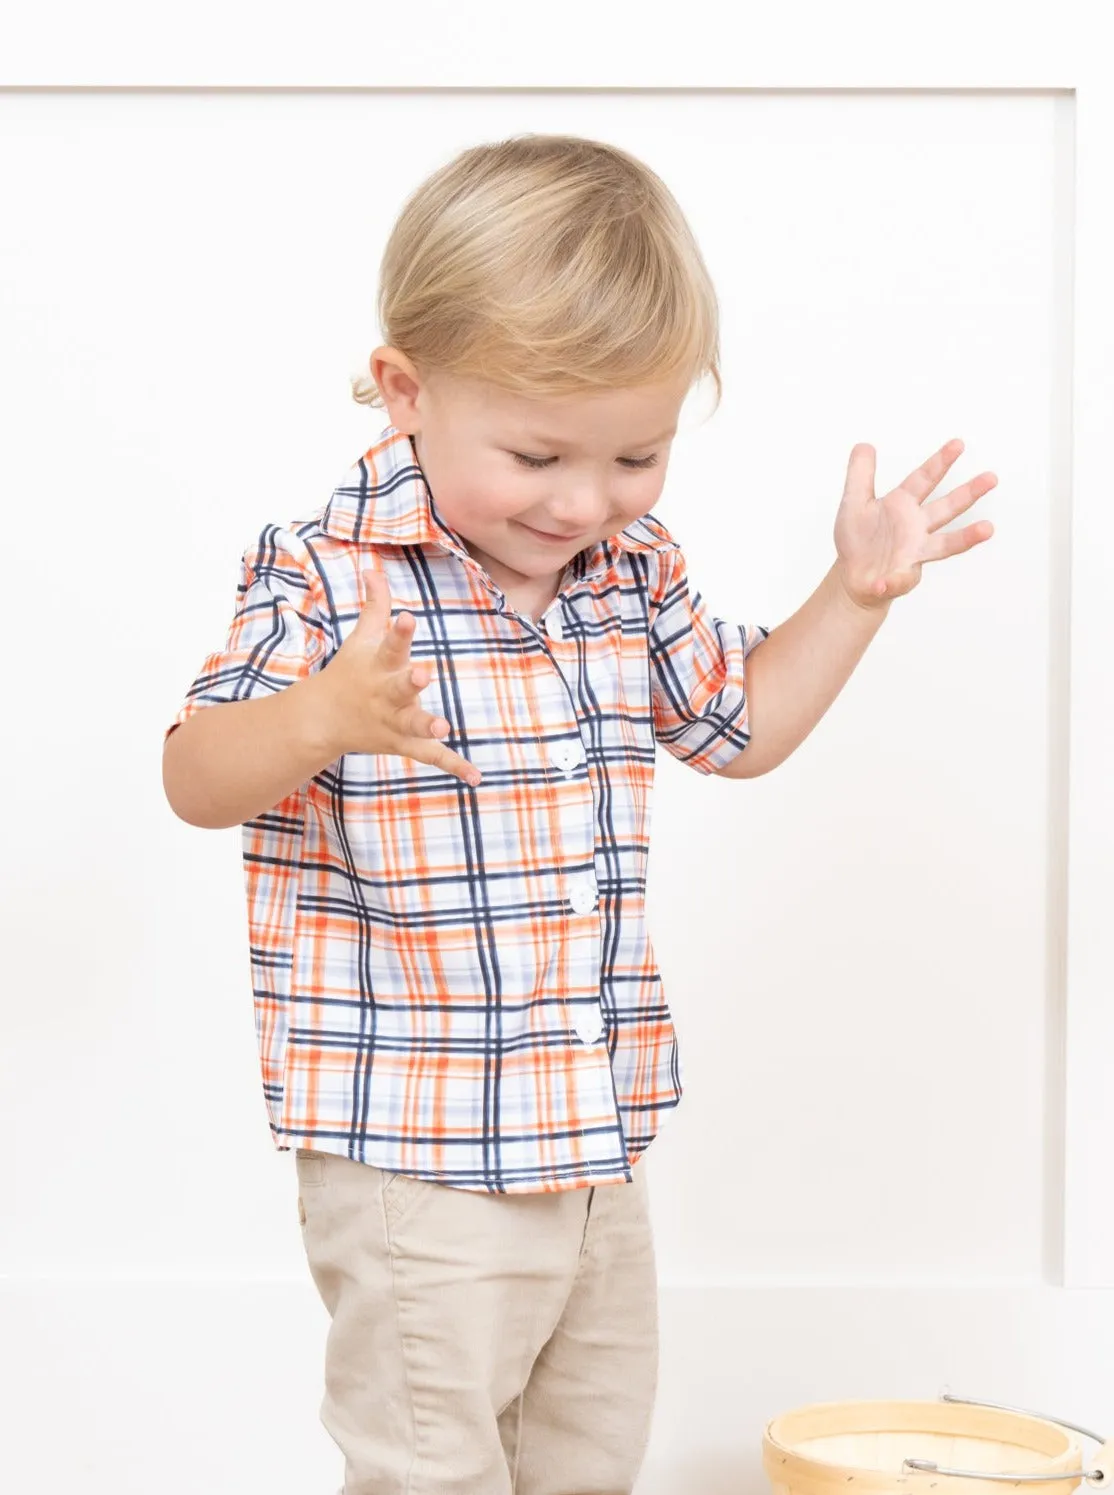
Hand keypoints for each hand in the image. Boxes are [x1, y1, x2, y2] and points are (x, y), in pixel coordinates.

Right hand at [316, 569, 481, 786]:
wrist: (322, 721)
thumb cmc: (350, 672)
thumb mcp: (360, 639)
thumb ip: (374, 605)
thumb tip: (373, 569)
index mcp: (379, 666)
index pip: (390, 644)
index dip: (400, 630)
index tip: (408, 615)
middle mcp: (386, 694)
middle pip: (400, 687)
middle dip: (411, 681)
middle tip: (424, 673)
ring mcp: (394, 721)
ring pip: (412, 725)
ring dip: (427, 725)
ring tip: (444, 726)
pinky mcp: (404, 743)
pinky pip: (431, 756)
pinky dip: (453, 766)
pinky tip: (476, 777)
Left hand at [833, 438, 996, 607]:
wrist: (853, 575)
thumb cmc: (858, 539)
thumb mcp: (853, 502)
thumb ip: (859, 475)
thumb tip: (864, 445)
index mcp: (903, 504)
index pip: (924, 479)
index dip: (940, 462)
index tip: (958, 444)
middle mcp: (916, 526)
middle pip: (947, 507)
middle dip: (968, 493)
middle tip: (991, 478)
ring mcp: (915, 552)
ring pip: (946, 544)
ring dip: (967, 538)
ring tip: (988, 529)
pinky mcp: (905, 576)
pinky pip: (900, 579)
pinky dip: (892, 582)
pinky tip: (883, 582)